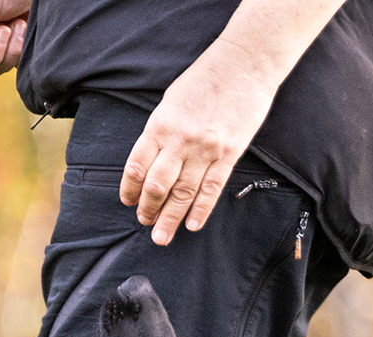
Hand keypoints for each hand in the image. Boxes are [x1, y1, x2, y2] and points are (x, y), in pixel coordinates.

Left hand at [121, 44, 278, 244]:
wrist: (244, 64)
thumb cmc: (205, 78)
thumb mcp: (171, 101)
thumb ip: (160, 131)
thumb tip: (152, 160)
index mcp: (159, 125)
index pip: (136, 167)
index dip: (129, 190)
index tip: (128, 202)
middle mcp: (179, 141)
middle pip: (157, 186)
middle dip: (148, 210)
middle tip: (145, 224)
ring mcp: (205, 150)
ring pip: (182, 194)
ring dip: (170, 219)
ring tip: (162, 236)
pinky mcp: (228, 155)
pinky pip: (211, 190)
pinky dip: (200, 211)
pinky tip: (192, 226)